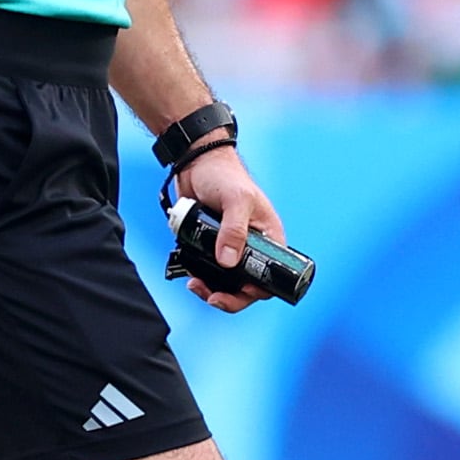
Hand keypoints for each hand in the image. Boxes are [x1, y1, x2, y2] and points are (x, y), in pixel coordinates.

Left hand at [173, 143, 289, 313]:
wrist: (195, 163)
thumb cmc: (225, 174)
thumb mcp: (236, 199)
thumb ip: (234, 230)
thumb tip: (228, 261)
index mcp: (269, 237)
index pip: (270, 275)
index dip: (256, 290)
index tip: (239, 292)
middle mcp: (251, 246)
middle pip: (246, 285)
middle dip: (230, 296)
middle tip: (212, 296)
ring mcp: (229, 246)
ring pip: (225, 281)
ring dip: (211, 288)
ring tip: (196, 285)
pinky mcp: (209, 244)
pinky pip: (207, 269)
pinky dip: (199, 276)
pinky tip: (189, 273)